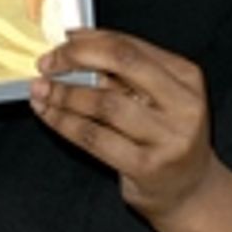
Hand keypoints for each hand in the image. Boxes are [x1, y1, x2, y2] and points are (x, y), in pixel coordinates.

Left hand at [29, 30, 219, 228]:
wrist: (189, 191)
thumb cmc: (168, 140)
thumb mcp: (160, 99)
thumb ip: (126, 75)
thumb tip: (74, 50)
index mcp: (187, 78)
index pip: (130, 45)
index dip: (90, 40)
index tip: (63, 42)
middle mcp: (183, 105)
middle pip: (121, 63)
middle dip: (75, 58)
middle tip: (48, 64)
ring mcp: (167, 138)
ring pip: (104, 103)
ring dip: (65, 94)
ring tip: (42, 91)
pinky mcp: (146, 166)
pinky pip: (94, 137)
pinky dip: (65, 122)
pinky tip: (50, 115)